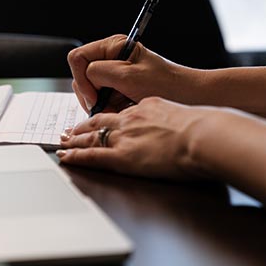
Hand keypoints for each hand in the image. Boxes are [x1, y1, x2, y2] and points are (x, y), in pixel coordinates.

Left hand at [57, 97, 210, 179]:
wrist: (203, 135)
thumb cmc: (203, 128)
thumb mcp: (185, 116)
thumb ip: (172, 120)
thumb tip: (176, 127)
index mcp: (145, 108)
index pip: (118, 113)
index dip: (105, 118)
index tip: (99, 121)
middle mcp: (130, 120)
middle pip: (98, 122)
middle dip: (82, 127)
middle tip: (69, 130)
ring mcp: (123, 137)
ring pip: (91, 137)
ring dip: (74, 141)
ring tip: (62, 142)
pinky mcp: (121, 156)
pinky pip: (91, 156)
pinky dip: (75, 156)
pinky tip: (65, 156)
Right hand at [67, 35, 199, 112]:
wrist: (187, 97)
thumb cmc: (166, 84)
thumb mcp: (129, 76)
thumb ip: (100, 72)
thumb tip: (85, 76)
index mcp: (112, 46)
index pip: (78, 58)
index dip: (83, 79)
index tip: (95, 97)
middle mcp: (109, 58)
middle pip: (80, 76)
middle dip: (91, 95)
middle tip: (108, 107)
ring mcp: (111, 75)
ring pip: (88, 91)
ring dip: (100, 105)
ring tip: (119, 109)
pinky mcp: (115, 89)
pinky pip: (99, 101)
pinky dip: (107, 109)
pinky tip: (122, 111)